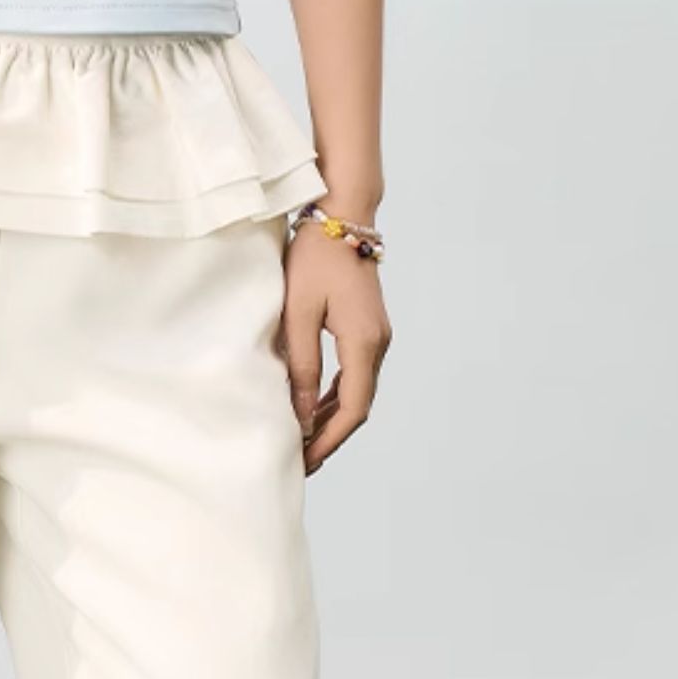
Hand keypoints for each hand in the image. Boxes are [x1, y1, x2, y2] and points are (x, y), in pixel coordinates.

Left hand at [278, 219, 388, 472]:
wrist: (342, 217)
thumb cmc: (315, 259)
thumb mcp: (299, 313)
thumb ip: (301, 365)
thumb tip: (301, 413)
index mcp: (363, 343)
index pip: (351, 409)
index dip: (328, 440)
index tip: (305, 461)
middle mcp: (379, 344)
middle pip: (358, 407)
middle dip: (329, 437)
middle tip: (301, 461)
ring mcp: (377, 336)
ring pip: (357, 392)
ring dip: (332, 418)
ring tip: (304, 441)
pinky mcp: (369, 328)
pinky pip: (356, 374)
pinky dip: (336, 396)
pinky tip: (314, 407)